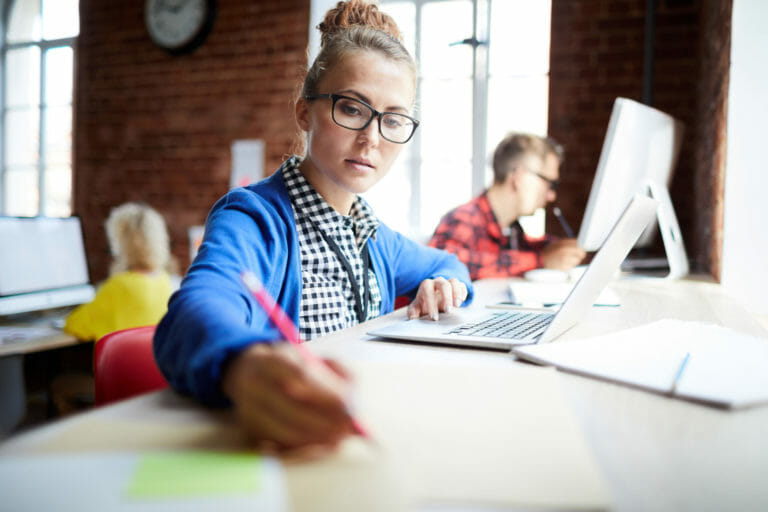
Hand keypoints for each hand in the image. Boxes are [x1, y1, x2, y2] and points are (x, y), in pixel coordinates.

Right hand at [222, 342, 354, 450]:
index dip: (324, 391)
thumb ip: (337, 373)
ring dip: (316, 436)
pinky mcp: (248, 429)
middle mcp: (253, 382)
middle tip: (347, 427)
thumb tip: (353, 402)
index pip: (298, 372)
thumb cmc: (293, 367)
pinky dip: (304, 446)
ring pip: (284, 428)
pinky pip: (279, 443)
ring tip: (339, 438)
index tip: (346, 403)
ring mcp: (247, 407)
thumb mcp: (314, 357)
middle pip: (290, 405)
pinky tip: (322, 443)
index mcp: (272, 358)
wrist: (250, 374)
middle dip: (323, 419)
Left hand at [407, 277, 467, 320]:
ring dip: (457, 294)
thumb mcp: (417, 308)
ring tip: (457, 306)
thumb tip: (412, 317)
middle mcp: (437, 282)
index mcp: (426, 286)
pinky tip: (461, 302)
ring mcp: (448, 283)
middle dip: (446, 297)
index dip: (431, 304)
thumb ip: (413, 311)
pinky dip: (463, 293)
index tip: (434, 318)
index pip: (428, 291)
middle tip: (448, 311)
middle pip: (443, 284)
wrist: (434, 299)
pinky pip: (462, 286)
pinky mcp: (458, 286)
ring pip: (454, 282)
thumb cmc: (425, 304)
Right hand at [540, 238, 585, 269]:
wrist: (539, 260)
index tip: (580, 249)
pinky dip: (569, 266)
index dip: (580, 247)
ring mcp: (564, 259)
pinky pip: (571, 266)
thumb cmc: (549, 252)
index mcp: (563, 243)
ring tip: (566, 260)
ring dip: (574, 261)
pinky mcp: (563, 267)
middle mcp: (565, 250)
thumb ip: (568, 243)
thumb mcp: (557, 243)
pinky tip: (562, 264)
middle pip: (581, 253)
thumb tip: (580, 245)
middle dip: (580, 254)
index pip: (578, 244)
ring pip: (577, 260)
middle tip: (577, 255)